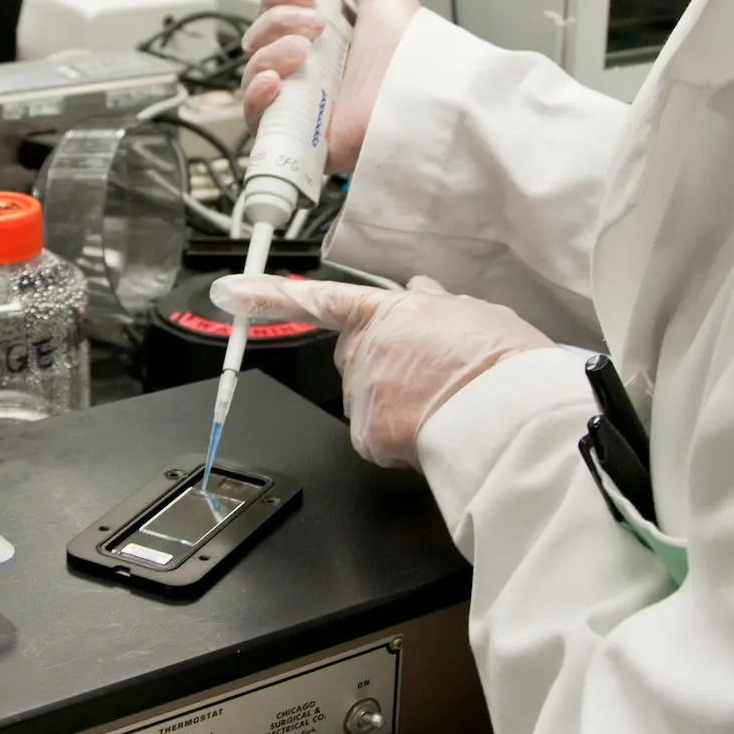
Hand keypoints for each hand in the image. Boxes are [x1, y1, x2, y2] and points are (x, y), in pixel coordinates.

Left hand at [211, 273, 551, 468]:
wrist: (506, 411)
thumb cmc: (500, 362)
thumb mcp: (474, 313)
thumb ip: (436, 304)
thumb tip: (420, 291)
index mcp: (387, 312)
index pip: (316, 300)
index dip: (266, 294)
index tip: (227, 292)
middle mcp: (363, 349)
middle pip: (353, 358)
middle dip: (379, 366)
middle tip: (429, 377)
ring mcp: (361, 393)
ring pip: (369, 401)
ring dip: (396, 405)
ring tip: (445, 405)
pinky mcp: (366, 435)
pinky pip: (378, 440)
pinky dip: (400, 442)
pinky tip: (435, 433)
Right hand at [240, 0, 420, 173]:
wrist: (420, 97)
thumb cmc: (411, 51)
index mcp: (323, 36)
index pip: (274, 9)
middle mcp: (307, 68)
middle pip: (258, 37)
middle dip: (279, 20)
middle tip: (316, 24)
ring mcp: (299, 103)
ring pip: (251, 70)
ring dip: (270, 53)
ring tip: (305, 53)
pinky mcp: (296, 136)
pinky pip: (252, 116)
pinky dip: (255, 94)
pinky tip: (277, 82)